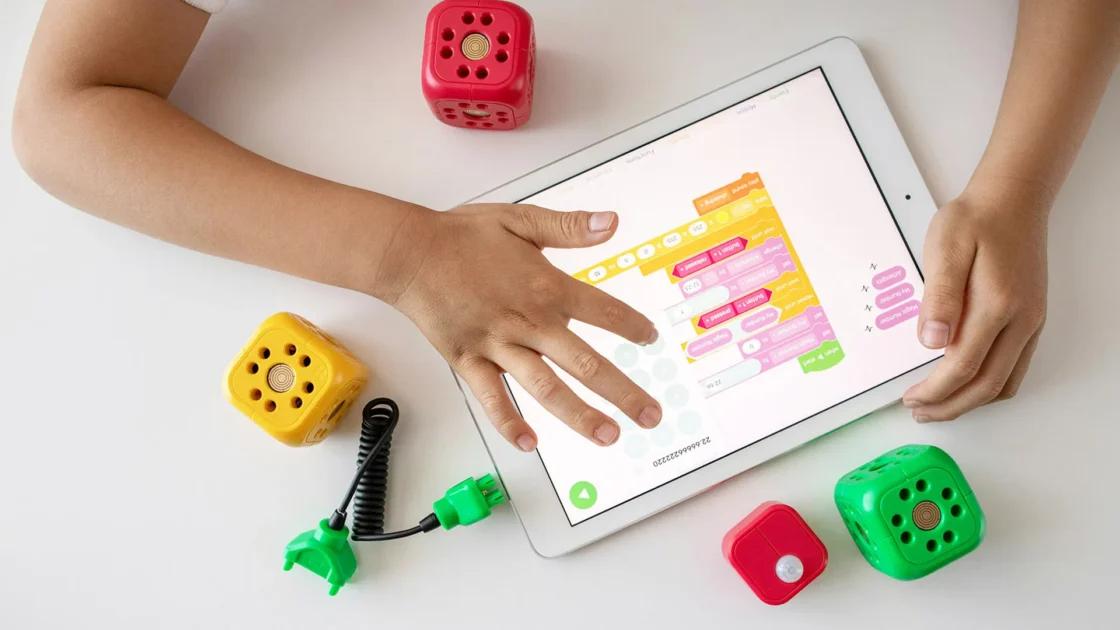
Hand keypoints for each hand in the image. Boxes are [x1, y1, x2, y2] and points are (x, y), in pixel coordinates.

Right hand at [379, 203, 662, 450]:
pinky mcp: (468, 361)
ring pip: (546, 388)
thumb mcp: (521, 219)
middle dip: (623, 392)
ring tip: (607, 435)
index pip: (603, 312)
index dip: (632, 327)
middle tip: (650, 415)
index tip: (651, 338)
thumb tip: (610, 222)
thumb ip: (568, 227)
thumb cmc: (462, 236)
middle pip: (585, 364)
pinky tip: (528, 444)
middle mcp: (529, 321)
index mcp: (547, 287)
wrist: (410, 252)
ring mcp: (498, 345)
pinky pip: (491, 398)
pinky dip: (509, 423)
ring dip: (579, 415)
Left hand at [903, 181, 1048, 421]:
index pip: (963, 366)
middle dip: (950, 406)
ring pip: (1005, 382)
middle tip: (919, 412)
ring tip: (937, 405)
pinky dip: (989, 387)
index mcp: (996, 304)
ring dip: (970, 402)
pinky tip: (966, 385)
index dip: (935, 390)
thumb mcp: (946, 248)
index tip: (910, 398)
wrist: (1011, 201)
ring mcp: (1030, 322)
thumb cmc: (975, 220)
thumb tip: (932, 340)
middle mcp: (1021, 319)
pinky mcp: (1031, 320)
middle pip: (987, 385)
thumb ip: (939, 296)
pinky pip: (1015, 368)